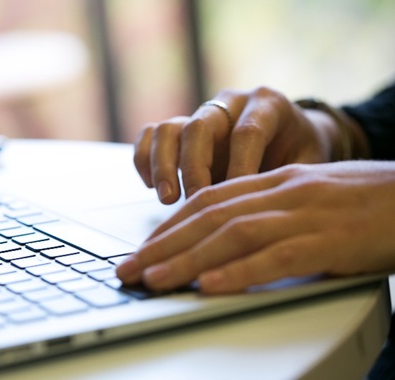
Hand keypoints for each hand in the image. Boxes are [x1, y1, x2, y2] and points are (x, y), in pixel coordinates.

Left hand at [116, 161, 394, 293]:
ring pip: (233, 234)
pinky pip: (277, 256)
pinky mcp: (329, 240)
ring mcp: (305, 214)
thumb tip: (230, 243)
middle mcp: (281, 192)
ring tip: (154, 281)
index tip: (144, 248)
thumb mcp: (309, 199)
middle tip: (128, 269)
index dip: (170, 226)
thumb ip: (270, 213)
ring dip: (187, 259)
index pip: (208, 201)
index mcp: (274, 182)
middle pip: (208, 217)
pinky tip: (211, 285)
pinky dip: (240, 272)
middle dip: (162, 245)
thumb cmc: (366, 203)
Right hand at [134, 87, 334, 203]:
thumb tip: (268, 214)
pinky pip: (151, 134)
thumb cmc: (302, 154)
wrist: (294, 137)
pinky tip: (150, 186)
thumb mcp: (310, 164)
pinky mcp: (180, 128)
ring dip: (163, 166)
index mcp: (268, 104)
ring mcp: (202, 113)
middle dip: (194, 169)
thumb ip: (291, 180)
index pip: (246, 133)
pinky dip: (144, 159)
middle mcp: (230, 103)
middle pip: (199, 127)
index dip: (238, 169)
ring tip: (167, 199)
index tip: (234, 201)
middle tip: (194, 203)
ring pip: (168, 129)